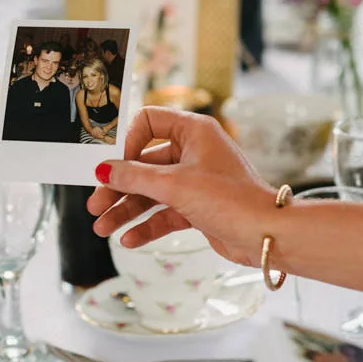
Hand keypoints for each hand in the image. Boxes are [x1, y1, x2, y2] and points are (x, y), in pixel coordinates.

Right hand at [87, 107, 275, 264]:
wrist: (267, 236)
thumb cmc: (231, 200)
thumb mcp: (174, 185)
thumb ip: (135, 177)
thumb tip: (104, 169)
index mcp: (193, 131)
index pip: (148, 122)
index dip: (127, 143)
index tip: (115, 167)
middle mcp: (194, 152)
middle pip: (143, 164)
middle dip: (118, 187)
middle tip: (95, 206)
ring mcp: (195, 180)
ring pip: (151, 192)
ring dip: (126, 210)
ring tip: (103, 229)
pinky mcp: (197, 207)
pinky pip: (163, 213)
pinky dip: (146, 226)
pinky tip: (129, 239)